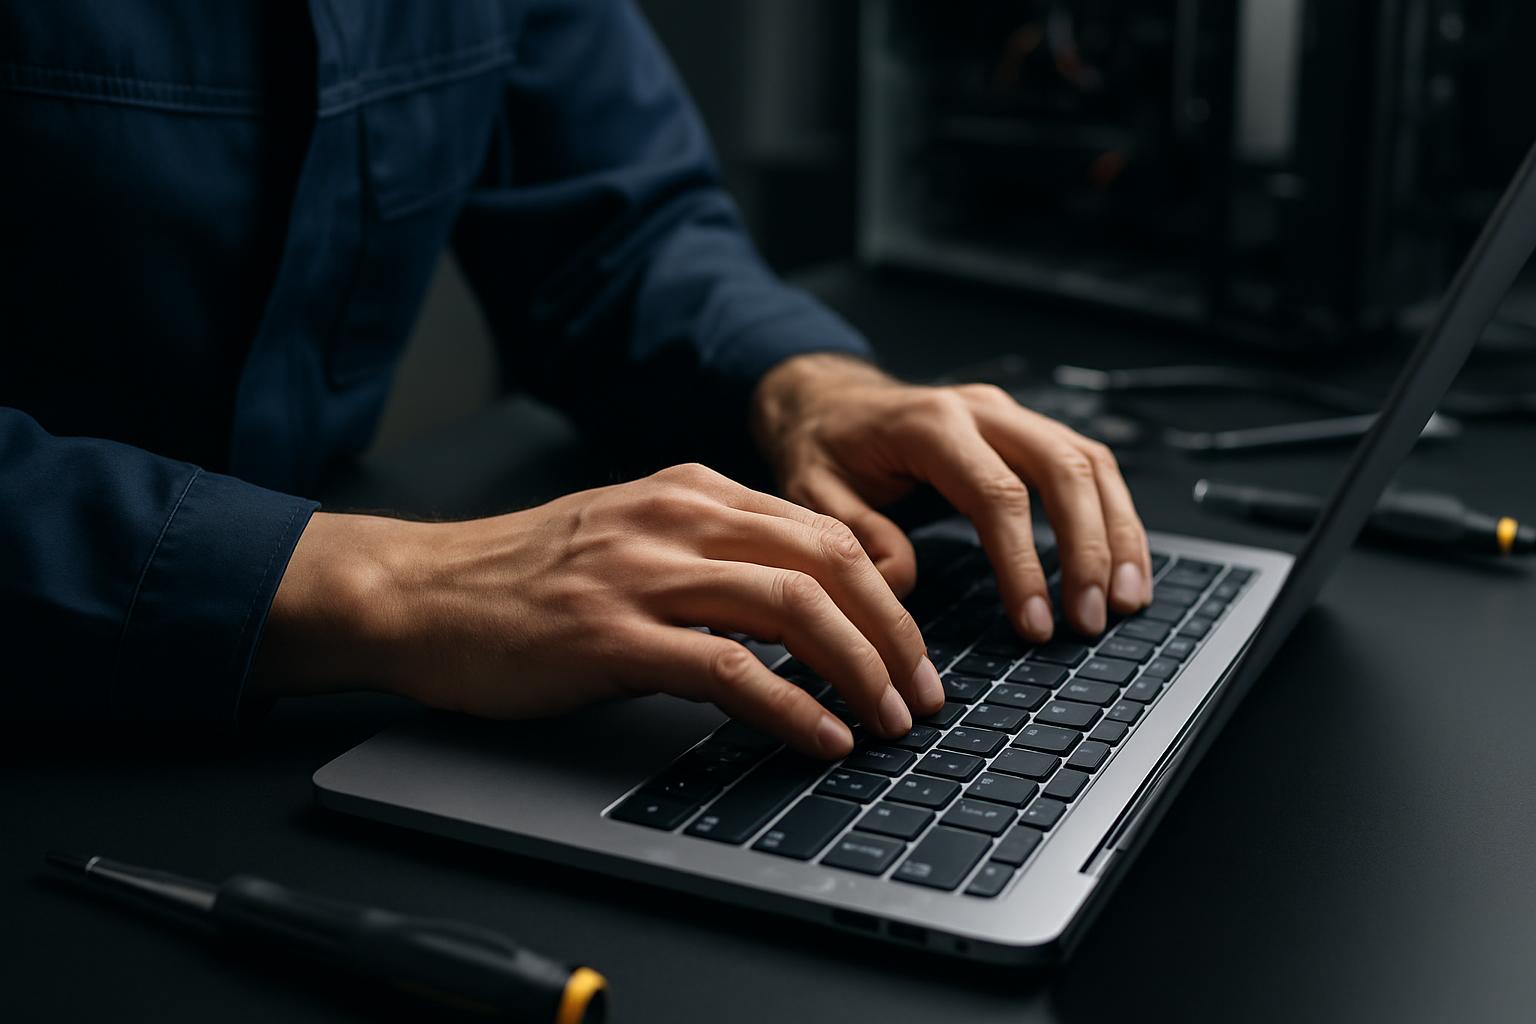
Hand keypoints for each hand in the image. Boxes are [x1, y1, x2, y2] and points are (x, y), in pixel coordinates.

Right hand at [250, 464, 945, 757]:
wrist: (419, 592)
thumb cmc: (522, 575)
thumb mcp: (630, 535)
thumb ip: (710, 553)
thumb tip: (800, 607)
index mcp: (691, 491)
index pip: (825, 531)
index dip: (888, 596)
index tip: (913, 650)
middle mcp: (678, 518)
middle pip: (830, 562)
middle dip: (895, 634)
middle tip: (922, 694)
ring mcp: (644, 573)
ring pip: (794, 606)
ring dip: (859, 670)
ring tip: (888, 721)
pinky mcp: (611, 635)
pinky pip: (729, 668)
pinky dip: (791, 705)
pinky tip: (819, 735)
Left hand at [752, 353, 1151, 639]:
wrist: (828, 401)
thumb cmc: (824, 446)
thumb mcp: (813, 493)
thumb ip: (857, 535)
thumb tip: (901, 583)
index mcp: (930, 424)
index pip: (997, 493)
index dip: (1023, 562)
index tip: (1035, 622)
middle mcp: (982, 410)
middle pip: (1062, 470)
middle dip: (1088, 549)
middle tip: (1092, 618)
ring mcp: (1011, 416)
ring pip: (1089, 464)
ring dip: (1117, 533)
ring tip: (1126, 601)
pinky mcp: (1026, 431)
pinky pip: (1088, 467)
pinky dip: (1114, 516)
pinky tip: (1123, 566)